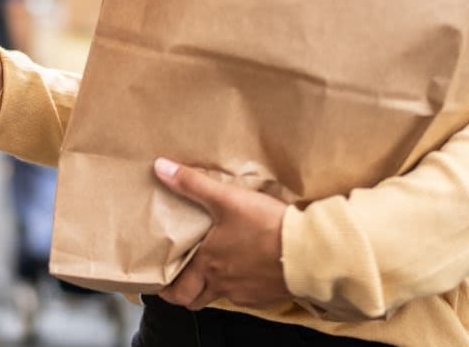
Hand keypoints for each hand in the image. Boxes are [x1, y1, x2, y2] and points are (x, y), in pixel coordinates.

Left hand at [154, 157, 291, 311]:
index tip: (161, 283)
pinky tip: (248, 268)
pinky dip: (243, 285)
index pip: (177, 291)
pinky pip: (248, 295)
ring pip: (221, 297)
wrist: (307, 252)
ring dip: (214, 287)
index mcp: (207, 265)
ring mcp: (246, 293)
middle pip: (194, 301)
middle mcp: (223, 284)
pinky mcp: (267, 295)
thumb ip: (192, 184)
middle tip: (181, 281)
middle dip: (185, 294)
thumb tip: (161, 168)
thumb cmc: (266, 227)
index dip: (166, 289)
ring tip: (214, 269)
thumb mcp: (226, 199)